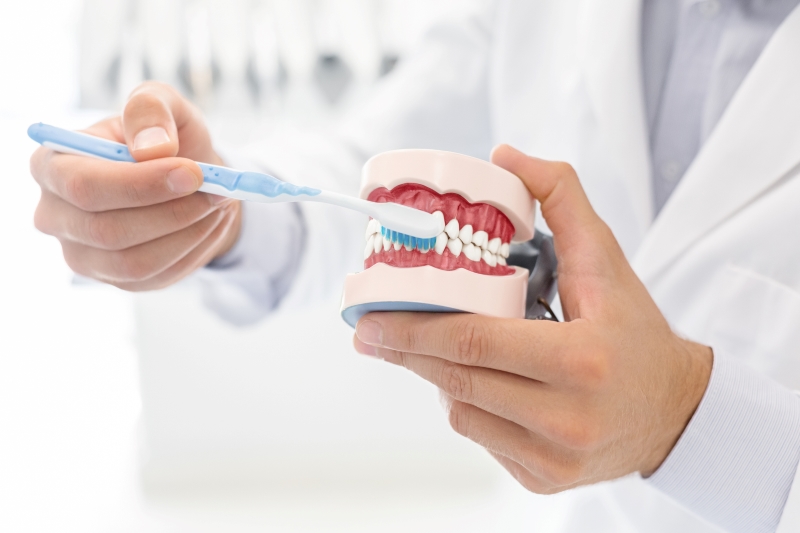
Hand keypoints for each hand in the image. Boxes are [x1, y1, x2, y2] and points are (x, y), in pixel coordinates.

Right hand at [30, 81, 241, 290]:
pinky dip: (193, 249)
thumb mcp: (161, 104)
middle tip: (218, 191)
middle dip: (173, 211)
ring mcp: (83, 255)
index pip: (84, 186)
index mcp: (52, 165)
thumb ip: (151, 109)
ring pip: (135, 262)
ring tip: (218, 203)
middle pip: (108, 231)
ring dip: (189, 232)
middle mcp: (55, 215)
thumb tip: (154, 147)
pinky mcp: (117, 279)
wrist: (185, 176)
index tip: (193, 172)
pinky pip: (157, 275)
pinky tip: (209, 222)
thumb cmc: (163, 137)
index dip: (141, 184)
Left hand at [353, 145, 712, 492]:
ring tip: (438, 350)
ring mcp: (554, 458)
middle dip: (405, 352)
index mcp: (581, 362)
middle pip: (458, 380)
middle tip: (370, 333)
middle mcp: (567, 419)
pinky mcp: (545, 479)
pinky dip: (468, 406)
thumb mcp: (607, 259)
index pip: (474, 342)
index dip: (414, 328)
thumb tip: (506, 155)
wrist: (676, 412)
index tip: (370, 318)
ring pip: (462, 412)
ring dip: (438, 378)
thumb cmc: (636, 332)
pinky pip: (480, 438)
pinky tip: (479, 383)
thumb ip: (561, 197)